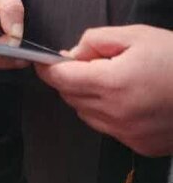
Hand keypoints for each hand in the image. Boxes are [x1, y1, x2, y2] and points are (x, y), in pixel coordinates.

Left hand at [36, 25, 172, 155]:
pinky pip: (109, 129)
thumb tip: (70, 54)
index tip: (42, 62)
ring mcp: (129, 135)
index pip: (62, 79)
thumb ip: (95, 41)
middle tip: (86, 63)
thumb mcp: (134, 36)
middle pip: (70, 98)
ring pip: (86, 115)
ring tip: (110, 79)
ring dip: (86, 98)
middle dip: (69, 80)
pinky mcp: (141, 146)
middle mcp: (116, 115)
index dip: (48, 69)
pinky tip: (127, 98)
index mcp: (112, 84)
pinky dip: (106, 114)